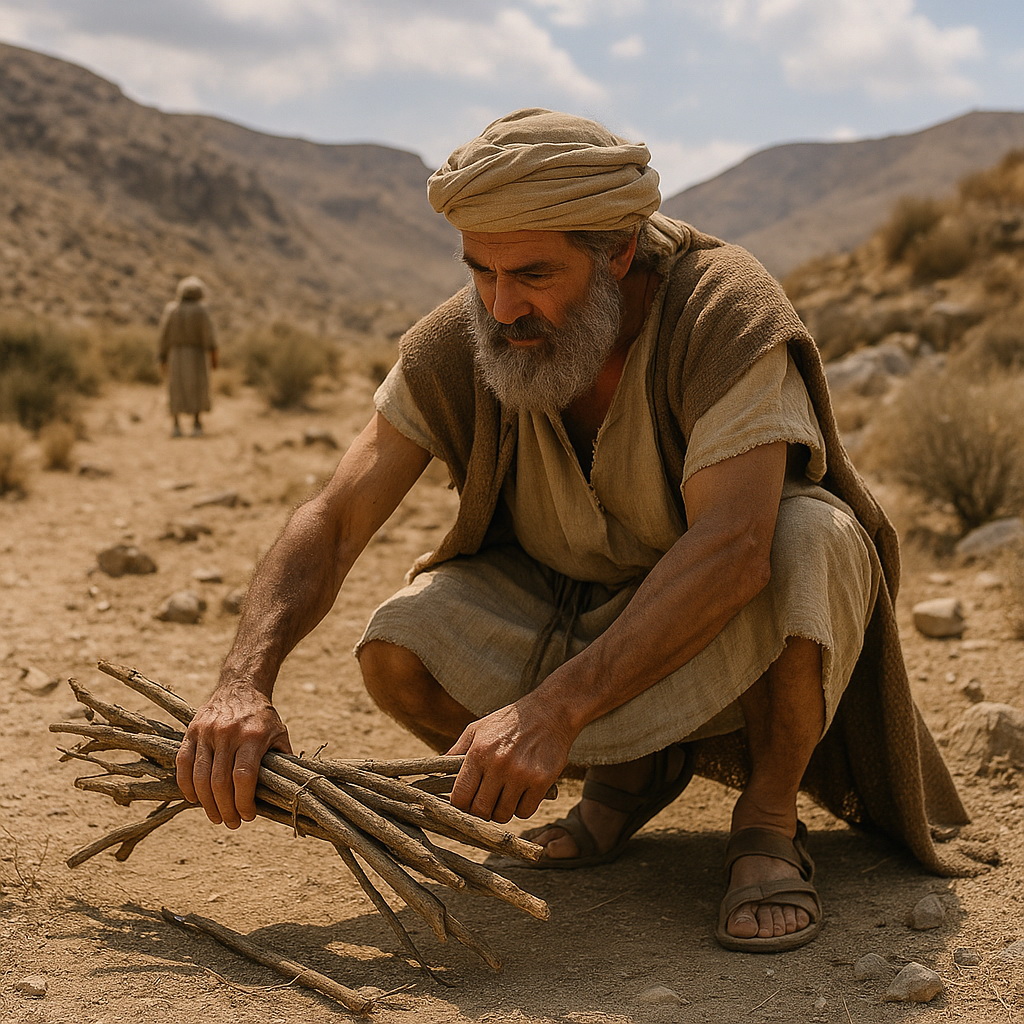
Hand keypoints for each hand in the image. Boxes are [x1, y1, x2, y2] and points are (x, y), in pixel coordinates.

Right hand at [175, 683, 291, 828]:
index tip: (248, 816)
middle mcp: (228, 733)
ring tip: (216, 817)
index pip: (243, 777)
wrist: (240, 687)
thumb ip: (282, 760)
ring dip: (206, 803)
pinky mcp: (191, 731)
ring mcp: (207, 732)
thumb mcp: (280, 734)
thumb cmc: (263, 717)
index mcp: (253, 736)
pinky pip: (183, 764)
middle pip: (220, 782)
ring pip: (200, 776)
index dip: (243, 802)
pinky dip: (186, 786)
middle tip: (231, 823)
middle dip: (225, 809)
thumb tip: (286, 792)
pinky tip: (194, 799)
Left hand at [446, 699, 573, 823]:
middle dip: (481, 811)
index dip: (460, 806)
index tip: (466, 802)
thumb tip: (434, 776)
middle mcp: (498, 764)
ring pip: (503, 815)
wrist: (550, 711)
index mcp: (478, 752)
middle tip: (487, 801)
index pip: (460, 797)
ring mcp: (521, 774)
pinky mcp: (541, 781)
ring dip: (502, 810)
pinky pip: (525, 812)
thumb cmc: (509, 722)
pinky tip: (522, 794)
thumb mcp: (477, 729)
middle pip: (480, 810)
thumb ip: (455, 753)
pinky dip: (522, 808)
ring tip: (505, 796)